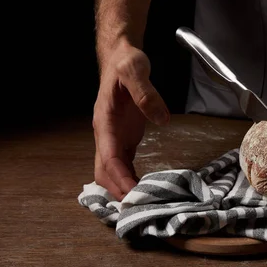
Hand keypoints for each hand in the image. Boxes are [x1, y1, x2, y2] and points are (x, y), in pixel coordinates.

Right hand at [92, 40, 169, 199]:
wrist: (120, 57)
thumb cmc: (126, 63)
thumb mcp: (136, 70)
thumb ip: (147, 93)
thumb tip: (162, 119)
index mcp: (104, 121)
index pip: (109, 157)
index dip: (119, 178)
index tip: (133, 194)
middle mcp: (105, 134)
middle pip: (104, 172)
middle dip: (118, 191)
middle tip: (140, 208)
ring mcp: (114, 137)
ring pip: (111, 171)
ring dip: (123, 189)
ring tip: (143, 206)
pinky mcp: (124, 138)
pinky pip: (123, 165)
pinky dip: (130, 180)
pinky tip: (143, 190)